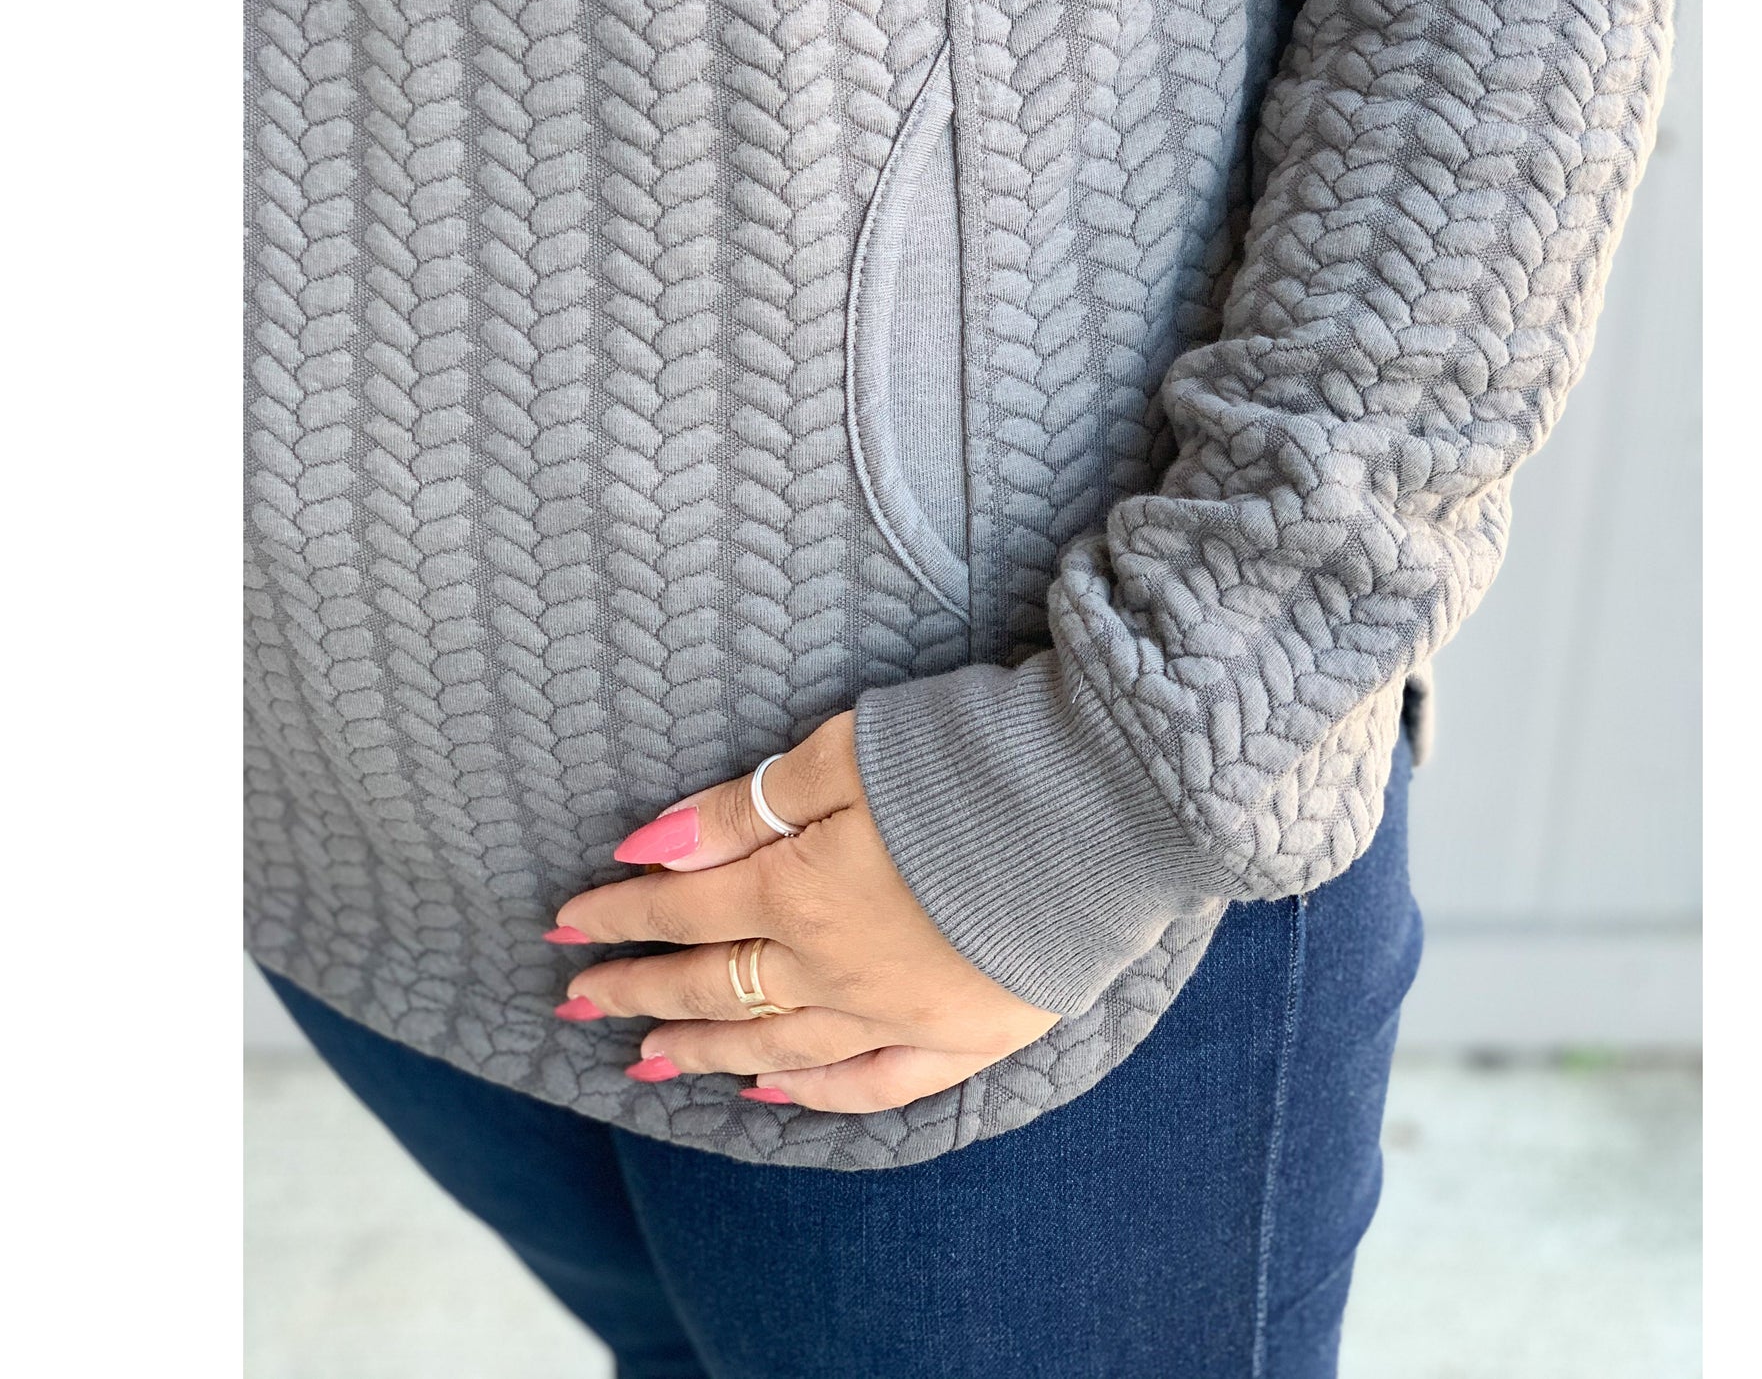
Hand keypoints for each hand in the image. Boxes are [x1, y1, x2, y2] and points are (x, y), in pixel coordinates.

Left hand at [549, 712, 1060, 1112]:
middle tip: (578, 1004)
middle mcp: (836, 970)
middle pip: (715, 986)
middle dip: (639, 992)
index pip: (684, 909)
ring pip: (776, 1047)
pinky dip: (812, 1095)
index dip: (620, 915)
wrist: (1108, 807)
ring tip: (648, 1063)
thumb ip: (744, 808)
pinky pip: (870, 1085)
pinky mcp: (966, 1034)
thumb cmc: (973, 760)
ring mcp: (900, 1015)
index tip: (565, 924)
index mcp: (799, 892)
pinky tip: (773, 1094)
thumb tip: (652, 847)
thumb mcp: (844, 753)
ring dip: (703, 1052)